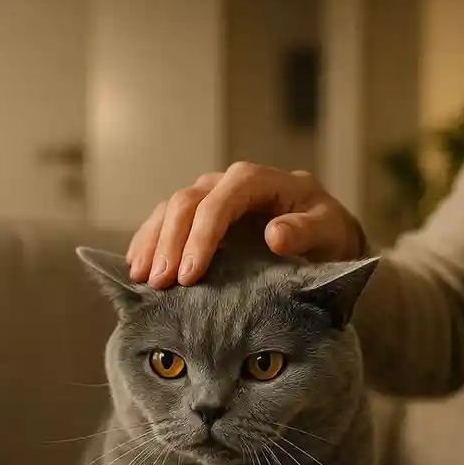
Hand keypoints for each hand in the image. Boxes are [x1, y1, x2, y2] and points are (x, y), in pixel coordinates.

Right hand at [126, 162, 365, 287]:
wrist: (321, 234)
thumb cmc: (325, 231)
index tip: (191, 274)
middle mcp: (227, 183)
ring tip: (142, 278)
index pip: (220, 200)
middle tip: (160, 283)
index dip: (202, 235)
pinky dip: (148, 241)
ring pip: (169, 209)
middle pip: (187, 203)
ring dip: (152, 243)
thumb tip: (274, 235)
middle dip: (170, 243)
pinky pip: (165, 221)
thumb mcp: (326, 230)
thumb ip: (305, 231)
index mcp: (258, 181)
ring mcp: (209, 197)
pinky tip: (137, 266)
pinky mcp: (198, 216)